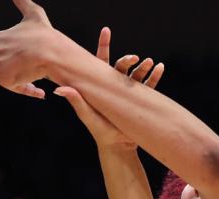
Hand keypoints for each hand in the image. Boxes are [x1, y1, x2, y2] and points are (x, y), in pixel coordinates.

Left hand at [0, 0, 64, 98]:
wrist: (49, 51)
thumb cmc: (43, 34)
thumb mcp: (33, 13)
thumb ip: (23, 2)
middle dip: (9, 68)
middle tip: (25, 71)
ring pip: (7, 76)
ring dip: (21, 79)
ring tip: (38, 78)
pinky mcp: (2, 79)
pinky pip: (14, 87)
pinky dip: (26, 89)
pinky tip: (39, 90)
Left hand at [53, 27, 163, 148]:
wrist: (118, 147)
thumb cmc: (99, 130)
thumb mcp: (87, 114)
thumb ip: (76, 100)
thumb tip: (58, 90)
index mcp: (100, 85)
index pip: (99, 62)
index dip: (103, 46)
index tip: (106, 31)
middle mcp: (113, 86)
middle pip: (121, 67)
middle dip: (127, 60)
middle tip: (133, 58)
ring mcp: (128, 92)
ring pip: (137, 74)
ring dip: (144, 66)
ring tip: (150, 62)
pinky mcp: (141, 100)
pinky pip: (150, 86)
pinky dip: (155, 76)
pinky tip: (160, 68)